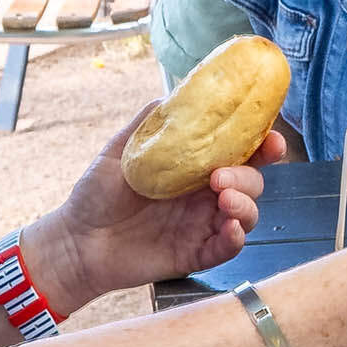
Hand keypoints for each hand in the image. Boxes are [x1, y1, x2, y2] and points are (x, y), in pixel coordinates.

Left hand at [34, 106, 287, 303]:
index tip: (270, 138)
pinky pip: (227, 248)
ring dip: (246, 205)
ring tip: (224, 200)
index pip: (241, 152)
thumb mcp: (123, 147)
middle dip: (249, 176)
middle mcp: (205, 195)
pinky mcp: (195, 254)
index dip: (262, 144)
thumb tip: (182, 92)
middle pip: (252, 182)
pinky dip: (236, 238)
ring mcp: (202, 225)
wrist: (76, 240)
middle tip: (220, 177)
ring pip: (247, 214)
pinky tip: (229, 229)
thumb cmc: (97, 193)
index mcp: (195, 166)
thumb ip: (153, 120)